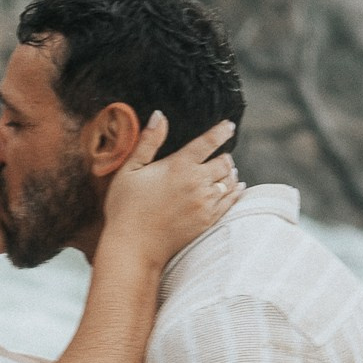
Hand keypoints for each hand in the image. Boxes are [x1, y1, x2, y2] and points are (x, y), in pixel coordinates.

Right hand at [99, 114, 242, 269]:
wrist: (134, 247)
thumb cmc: (126, 207)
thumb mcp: (130, 170)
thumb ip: (148, 142)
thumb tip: (159, 115)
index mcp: (179, 165)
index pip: (208, 142)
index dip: (221, 132)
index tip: (229, 126)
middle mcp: (197, 182)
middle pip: (224, 162)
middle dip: (224, 156)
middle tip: (221, 155)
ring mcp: (205, 203)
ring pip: (229, 181)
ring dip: (229, 173)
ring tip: (227, 170)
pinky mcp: (208, 221)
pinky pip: (230, 202)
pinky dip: (235, 192)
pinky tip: (236, 188)